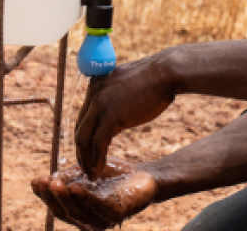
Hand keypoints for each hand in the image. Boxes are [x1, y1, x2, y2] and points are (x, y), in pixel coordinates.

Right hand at [31, 158, 157, 229]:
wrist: (144, 175)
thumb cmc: (113, 176)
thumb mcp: (84, 173)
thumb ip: (67, 178)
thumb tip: (44, 180)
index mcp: (79, 213)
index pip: (57, 208)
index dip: (45, 196)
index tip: (35, 181)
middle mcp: (89, 221)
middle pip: (64, 213)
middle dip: (52, 198)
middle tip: (44, 181)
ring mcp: (103, 220)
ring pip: (78, 213)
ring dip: (65, 198)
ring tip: (55, 182)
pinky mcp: (118, 215)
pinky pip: (99, 208)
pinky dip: (86, 198)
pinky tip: (76, 186)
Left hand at [75, 53, 177, 178]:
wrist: (166, 72)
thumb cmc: (156, 78)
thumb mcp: (129, 83)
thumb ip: (119, 95)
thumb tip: (121, 105)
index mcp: (96, 85)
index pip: (84, 116)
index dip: (85, 135)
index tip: (88, 150)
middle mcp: (93, 94)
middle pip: (80, 127)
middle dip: (81, 150)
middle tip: (85, 166)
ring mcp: (99, 105)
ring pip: (84, 138)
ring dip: (86, 159)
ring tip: (91, 174)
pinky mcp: (110, 117)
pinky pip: (97, 143)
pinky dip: (96, 158)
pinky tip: (99, 169)